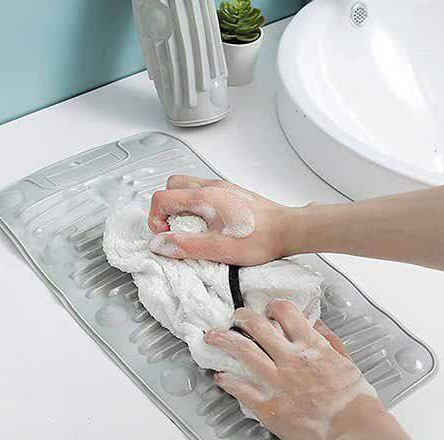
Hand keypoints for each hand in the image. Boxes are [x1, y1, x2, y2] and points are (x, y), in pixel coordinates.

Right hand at [148, 175, 304, 265]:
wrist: (287, 229)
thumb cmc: (260, 238)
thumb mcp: (218, 248)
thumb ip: (185, 246)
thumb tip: (160, 244)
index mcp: (204, 198)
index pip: (161, 198)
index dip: (156, 219)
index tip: (166, 235)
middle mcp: (211, 188)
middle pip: (171, 186)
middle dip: (166, 208)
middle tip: (174, 229)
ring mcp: (221, 188)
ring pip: (187, 187)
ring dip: (181, 206)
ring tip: (192, 228)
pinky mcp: (230, 193)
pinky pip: (203, 192)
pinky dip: (196, 206)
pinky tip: (209, 224)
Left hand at [204, 300, 382, 439]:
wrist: (355, 433)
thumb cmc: (355, 401)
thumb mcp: (346, 360)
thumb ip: (328, 339)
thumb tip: (314, 323)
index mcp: (310, 346)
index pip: (285, 311)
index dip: (273, 305)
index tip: (268, 309)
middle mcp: (289, 359)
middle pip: (256, 326)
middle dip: (241, 316)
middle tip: (234, 317)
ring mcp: (276, 382)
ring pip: (242, 351)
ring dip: (223, 340)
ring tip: (212, 336)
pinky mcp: (268, 406)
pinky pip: (240, 388)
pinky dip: (226, 380)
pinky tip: (220, 377)